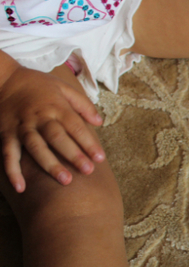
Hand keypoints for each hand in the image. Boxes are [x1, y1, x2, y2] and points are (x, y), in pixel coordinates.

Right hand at [0, 65, 103, 192]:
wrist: (2, 78)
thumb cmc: (38, 85)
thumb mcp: (63, 87)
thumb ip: (83, 104)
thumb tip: (100, 122)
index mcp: (56, 107)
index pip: (75, 126)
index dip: (88, 142)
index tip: (100, 158)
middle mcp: (39, 118)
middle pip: (57, 138)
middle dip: (73, 154)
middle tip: (87, 171)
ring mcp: (22, 127)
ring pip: (36, 147)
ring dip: (50, 164)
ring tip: (65, 180)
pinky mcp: (6, 134)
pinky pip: (8, 154)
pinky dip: (12, 171)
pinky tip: (21, 188)